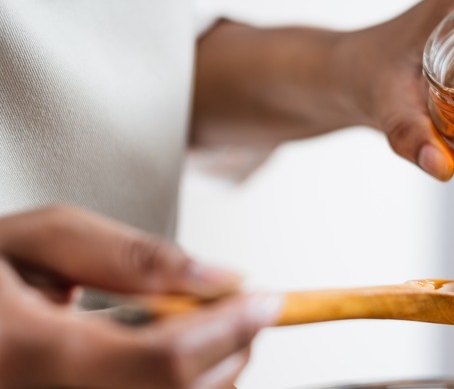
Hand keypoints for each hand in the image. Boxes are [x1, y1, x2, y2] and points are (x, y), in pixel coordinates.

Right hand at [0, 205, 280, 388]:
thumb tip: (220, 278)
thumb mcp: (39, 239)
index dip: (228, 330)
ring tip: (200, 322)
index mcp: (26, 354)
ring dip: (213, 367)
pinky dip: (183, 381)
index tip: (266, 300)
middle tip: (242, 307)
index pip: (161, 361)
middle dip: (230, 348)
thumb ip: (131, 257)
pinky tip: (169, 349)